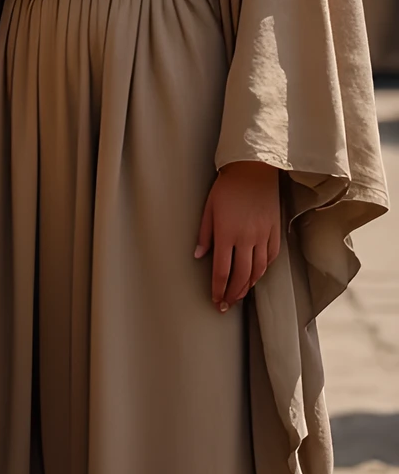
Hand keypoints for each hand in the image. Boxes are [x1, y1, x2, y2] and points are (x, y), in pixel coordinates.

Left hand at [195, 159, 281, 310]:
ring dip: (249, 286)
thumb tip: (199, 257)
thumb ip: (204, 234)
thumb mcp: (209, 208)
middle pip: (241, 276)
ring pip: (258, 270)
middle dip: (233, 294)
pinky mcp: (275, 231)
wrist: (253, 168)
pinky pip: (271, 257)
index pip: (222, 271)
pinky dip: (264, 270)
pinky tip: (257, 275)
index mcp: (226, 233)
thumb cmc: (227, 186)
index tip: (216, 301)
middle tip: (227, 304)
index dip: (218, 289)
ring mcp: (263, 235)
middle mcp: (246, 238)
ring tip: (240, 295)